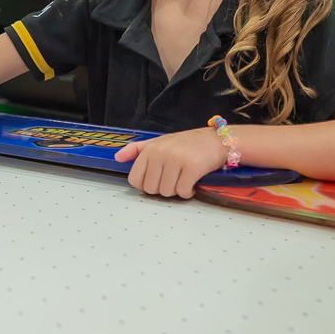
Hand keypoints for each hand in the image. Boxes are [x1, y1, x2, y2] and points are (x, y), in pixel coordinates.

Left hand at [113, 127, 227, 198]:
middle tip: (174, 180)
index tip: (157, 181)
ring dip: (176, 191)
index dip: (145, 185)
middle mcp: (161, 153)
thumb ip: (137, 150)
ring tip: (183, 180)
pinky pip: (183, 192)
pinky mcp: (192, 168)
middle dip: (162, 189)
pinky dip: (188, 192)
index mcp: (150, 149)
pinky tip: (192, 184)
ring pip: (166, 192)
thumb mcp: (159, 142)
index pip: (135, 179)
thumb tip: (118, 157)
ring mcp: (176, 160)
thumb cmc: (187, 144)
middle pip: (151, 189)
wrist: (217, 140)